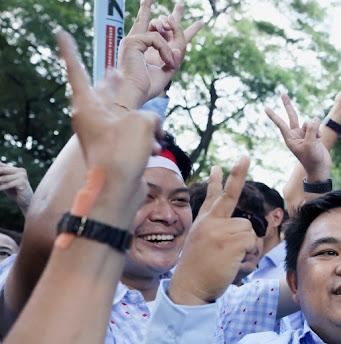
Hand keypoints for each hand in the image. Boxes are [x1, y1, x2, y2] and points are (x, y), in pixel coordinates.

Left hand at [0, 163, 33, 213]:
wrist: (26, 202)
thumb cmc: (15, 192)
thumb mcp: (6, 182)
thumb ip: (1, 176)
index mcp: (17, 170)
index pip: (2, 166)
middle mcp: (21, 171)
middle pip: (2, 170)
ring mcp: (22, 176)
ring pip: (4, 178)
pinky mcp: (22, 182)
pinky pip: (8, 184)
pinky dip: (1, 187)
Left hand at [57, 30, 161, 224]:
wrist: (117, 191)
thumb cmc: (122, 153)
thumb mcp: (143, 122)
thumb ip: (149, 113)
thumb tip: (151, 125)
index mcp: (86, 105)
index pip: (76, 70)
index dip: (69, 50)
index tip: (61, 33)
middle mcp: (91, 118)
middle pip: (107, 94)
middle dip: (119, 88)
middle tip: (115, 72)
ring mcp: (103, 135)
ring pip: (129, 118)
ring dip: (146, 125)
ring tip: (156, 137)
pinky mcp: (115, 150)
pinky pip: (135, 137)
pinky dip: (148, 141)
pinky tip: (157, 150)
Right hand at [116, 0, 202, 109]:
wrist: (135, 93)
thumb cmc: (147, 87)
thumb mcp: (167, 71)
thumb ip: (174, 58)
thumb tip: (179, 46)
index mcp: (143, 51)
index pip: (155, 33)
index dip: (164, 24)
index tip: (173, 15)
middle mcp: (137, 42)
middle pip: (153, 22)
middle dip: (165, 13)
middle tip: (180, 6)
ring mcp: (133, 40)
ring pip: (159, 31)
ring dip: (170, 46)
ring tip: (171, 63)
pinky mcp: (132, 41)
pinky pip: (157, 38)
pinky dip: (165, 50)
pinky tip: (167, 62)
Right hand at [169, 158, 253, 304]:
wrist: (189, 288)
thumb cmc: (199, 272)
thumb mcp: (204, 245)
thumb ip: (220, 233)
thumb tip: (247, 229)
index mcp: (203, 222)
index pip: (212, 197)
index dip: (218, 180)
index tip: (220, 165)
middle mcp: (210, 221)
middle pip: (230, 195)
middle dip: (238, 173)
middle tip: (245, 156)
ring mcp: (219, 229)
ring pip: (248, 228)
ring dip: (246, 246)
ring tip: (228, 259)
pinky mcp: (230, 240)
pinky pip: (252, 242)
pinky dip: (248, 254)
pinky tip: (232, 262)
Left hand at [265, 93, 330, 181]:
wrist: (321, 168)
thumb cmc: (313, 160)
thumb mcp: (311, 144)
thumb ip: (311, 130)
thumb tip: (314, 118)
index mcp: (290, 139)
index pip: (281, 124)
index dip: (273, 115)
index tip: (265, 107)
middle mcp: (295, 135)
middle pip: (292, 116)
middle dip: (288, 105)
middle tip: (282, 93)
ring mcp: (304, 134)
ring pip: (308, 122)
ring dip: (314, 129)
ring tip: (317, 140)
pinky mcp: (312, 134)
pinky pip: (315, 125)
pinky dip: (318, 130)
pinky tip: (320, 139)